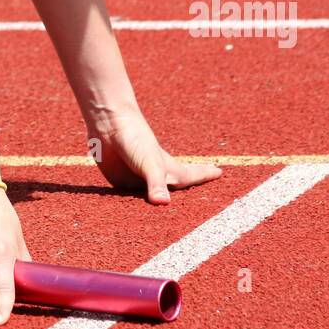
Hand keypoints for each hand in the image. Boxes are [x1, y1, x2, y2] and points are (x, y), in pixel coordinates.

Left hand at [87, 102, 221, 203]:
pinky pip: (131, 198)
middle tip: (205, 183)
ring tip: (174, 198)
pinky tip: (136, 204)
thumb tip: (163, 203)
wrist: (108, 124)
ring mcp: (137, 180)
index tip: (219, 172)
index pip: (190, 177)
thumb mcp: (149, 164)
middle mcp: (154, 176)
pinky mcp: (120, 183)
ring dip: (164, 196)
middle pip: (176, 184)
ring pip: (154, 193)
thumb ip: (156, 184)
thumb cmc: (134, 140)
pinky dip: (137, 202)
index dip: (204, 175)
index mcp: (167, 170)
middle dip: (190, 184)